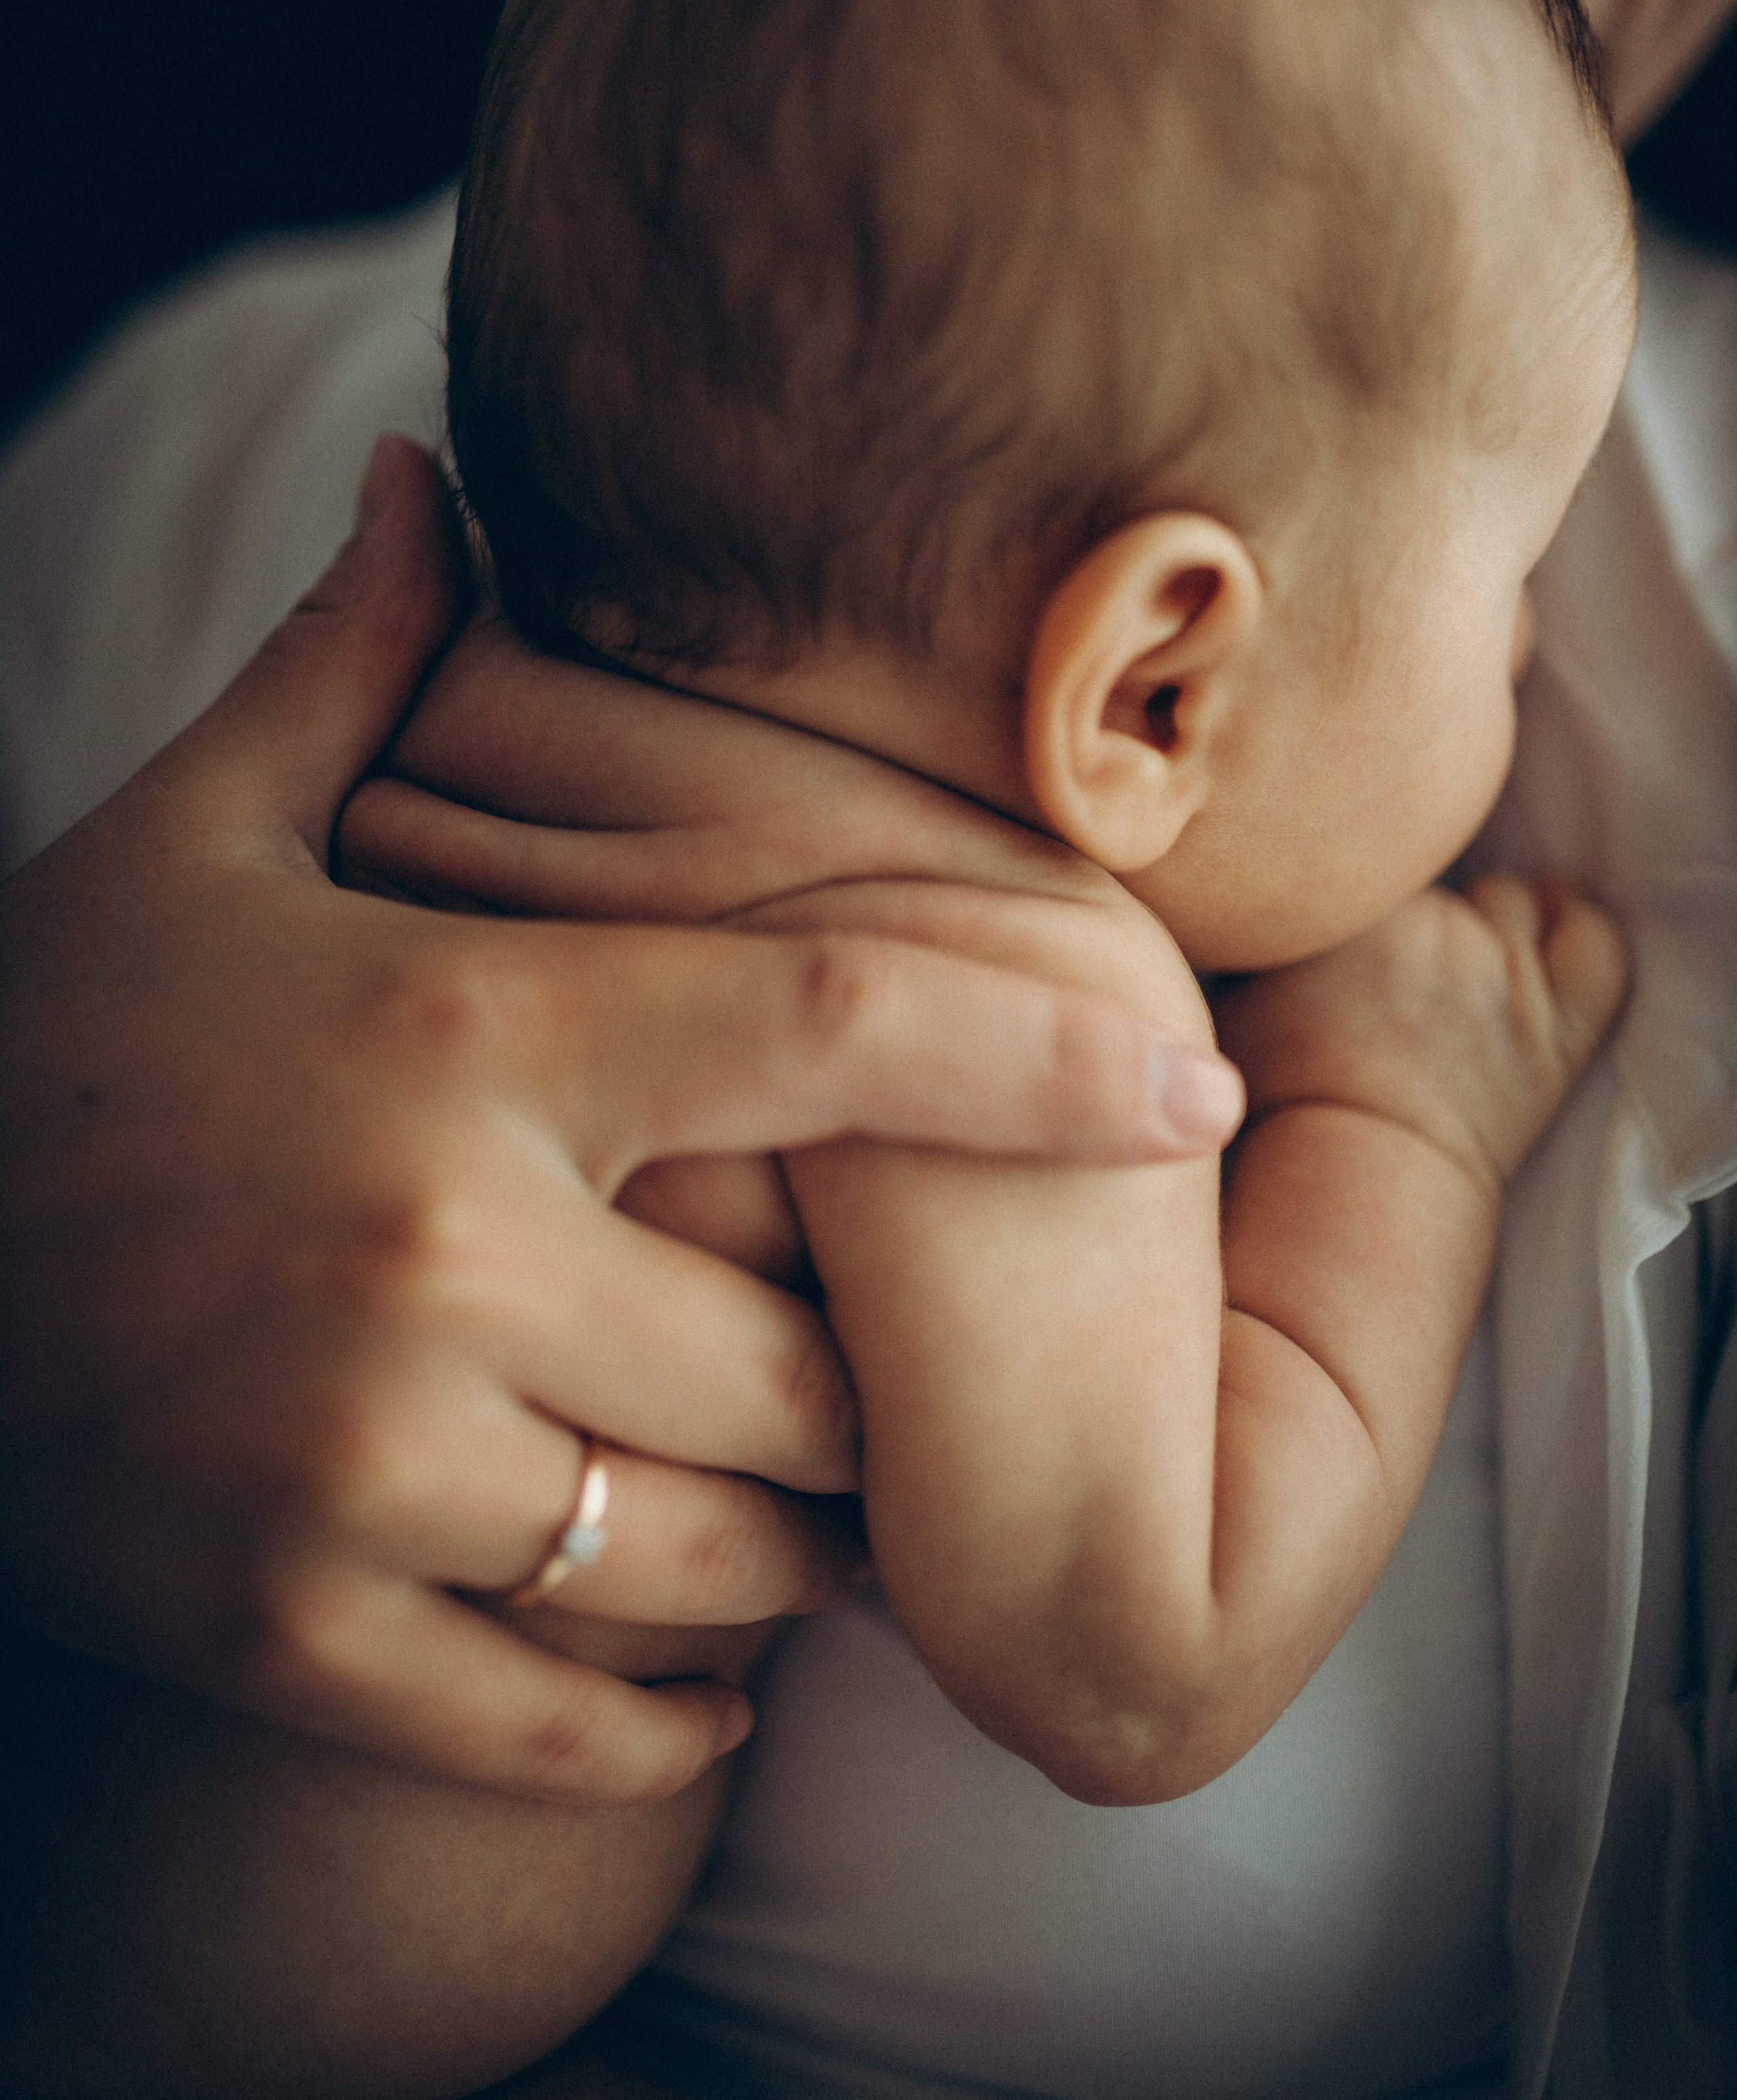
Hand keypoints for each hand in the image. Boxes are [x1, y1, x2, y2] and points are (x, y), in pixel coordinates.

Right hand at [0, 441, 1241, 1808]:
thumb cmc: (38, 1045)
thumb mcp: (183, 842)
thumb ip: (348, 667)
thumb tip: (432, 472)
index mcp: (451, 1039)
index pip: (834, 1024)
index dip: (1047, 1051)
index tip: (1195, 1082)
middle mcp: (435, 1259)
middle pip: (814, 1352)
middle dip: (895, 1370)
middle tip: (936, 1360)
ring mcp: (358, 1469)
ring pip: (724, 1555)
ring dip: (805, 1549)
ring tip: (824, 1516)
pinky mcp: (284, 1635)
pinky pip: (567, 1719)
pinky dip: (668, 1722)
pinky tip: (704, 1686)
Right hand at [1214, 874, 1626, 1197]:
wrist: (1355, 1176)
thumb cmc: (1281, 1098)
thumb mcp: (1230, 993)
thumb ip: (1249, 934)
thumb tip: (1240, 901)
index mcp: (1359, 903)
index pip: (1377, 857)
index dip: (1366, 893)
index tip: (1354, 931)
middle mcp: (1435, 919)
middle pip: (1441, 882)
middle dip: (1423, 914)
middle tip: (1398, 964)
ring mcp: (1503, 969)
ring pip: (1512, 900)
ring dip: (1493, 920)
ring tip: (1466, 957)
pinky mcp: (1558, 1023)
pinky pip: (1595, 942)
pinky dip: (1579, 925)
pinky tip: (1558, 923)